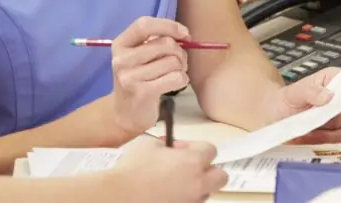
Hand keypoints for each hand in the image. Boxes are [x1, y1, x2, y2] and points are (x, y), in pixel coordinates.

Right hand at [109, 17, 191, 134]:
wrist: (126, 113)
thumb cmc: (138, 78)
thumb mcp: (138, 55)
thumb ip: (155, 40)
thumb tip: (184, 35)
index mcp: (120, 44)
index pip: (144, 24)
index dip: (168, 26)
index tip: (185, 35)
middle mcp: (121, 59)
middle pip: (165, 44)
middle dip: (180, 51)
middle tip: (180, 61)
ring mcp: (130, 77)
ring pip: (173, 61)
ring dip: (182, 67)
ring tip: (175, 73)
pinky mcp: (142, 93)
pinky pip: (176, 78)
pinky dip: (182, 79)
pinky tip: (175, 83)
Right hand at [112, 140, 227, 202]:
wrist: (120, 196)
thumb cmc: (131, 169)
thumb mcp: (148, 144)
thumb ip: (165, 144)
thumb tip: (168, 148)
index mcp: (192, 161)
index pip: (210, 150)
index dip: (195, 147)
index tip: (179, 149)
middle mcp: (197, 183)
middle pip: (220, 176)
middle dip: (208, 170)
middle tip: (188, 168)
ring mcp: (191, 201)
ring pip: (206, 193)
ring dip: (196, 186)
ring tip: (175, 184)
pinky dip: (185, 199)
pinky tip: (167, 195)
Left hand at [265, 67, 340, 144]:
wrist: (276, 114)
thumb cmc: (286, 100)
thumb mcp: (293, 93)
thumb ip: (310, 92)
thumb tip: (328, 96)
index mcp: (334, 78)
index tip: (335, 105)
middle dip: (328, 119)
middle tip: (311, 120)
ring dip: (323, 132)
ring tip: (305, 129)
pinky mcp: (338, 130)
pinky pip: (337, 139)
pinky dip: (320, 139)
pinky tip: (307, 134)